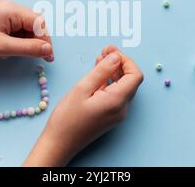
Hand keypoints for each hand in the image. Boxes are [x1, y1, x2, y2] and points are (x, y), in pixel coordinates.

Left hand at [0, 0, 53, 61]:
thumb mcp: (2, 47)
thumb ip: (28, 48)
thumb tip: (48, 50)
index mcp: (10, 8)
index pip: (38, 22)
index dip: (45, 39)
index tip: (48, 56)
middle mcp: (8, 6)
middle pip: (32, 23)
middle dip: (35, 41)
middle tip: (36, 57)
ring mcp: (1, 11)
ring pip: (23, 27)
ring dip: (24, 42)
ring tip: (12, 54)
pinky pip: (14, 28)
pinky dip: (14, 40)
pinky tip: (6, 50)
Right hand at [24, 46, 143, 166]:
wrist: (60, 143)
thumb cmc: (67, 118)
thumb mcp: (82, 88)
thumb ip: (102, 71)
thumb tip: (116, 57)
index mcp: (117, 101)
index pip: (135, 75)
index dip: (126, 60)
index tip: (111, 52)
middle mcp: (122, 109)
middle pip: (131, 80)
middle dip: (120, 63)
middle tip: (104, 50)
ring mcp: (117, 114)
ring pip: (123, 86)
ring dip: (114, 71)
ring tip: (99, 58)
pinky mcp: (111, 116)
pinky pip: (116, 94)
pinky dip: (110, 81)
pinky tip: (97, 74)